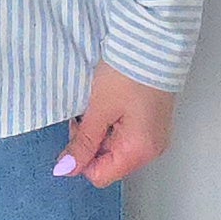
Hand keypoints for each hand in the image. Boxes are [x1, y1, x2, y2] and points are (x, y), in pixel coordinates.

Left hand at [54, 61, 175, 186]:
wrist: (153, 44)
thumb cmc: (127, 75)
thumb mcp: (98, 110)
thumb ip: (82, 143)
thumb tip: (65, 170)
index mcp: (139, 151)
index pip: (99, 175)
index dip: (81, 158)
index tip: (78, 128)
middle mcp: (152, 151)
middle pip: (109, 162)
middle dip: (92, 142)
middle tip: (89, 113)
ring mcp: (155, 137)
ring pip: (116, 148)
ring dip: (101, 131)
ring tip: (101, 104)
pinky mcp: (154, 123)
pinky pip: (127, 135)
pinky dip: (113, 124)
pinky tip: (112, 103)